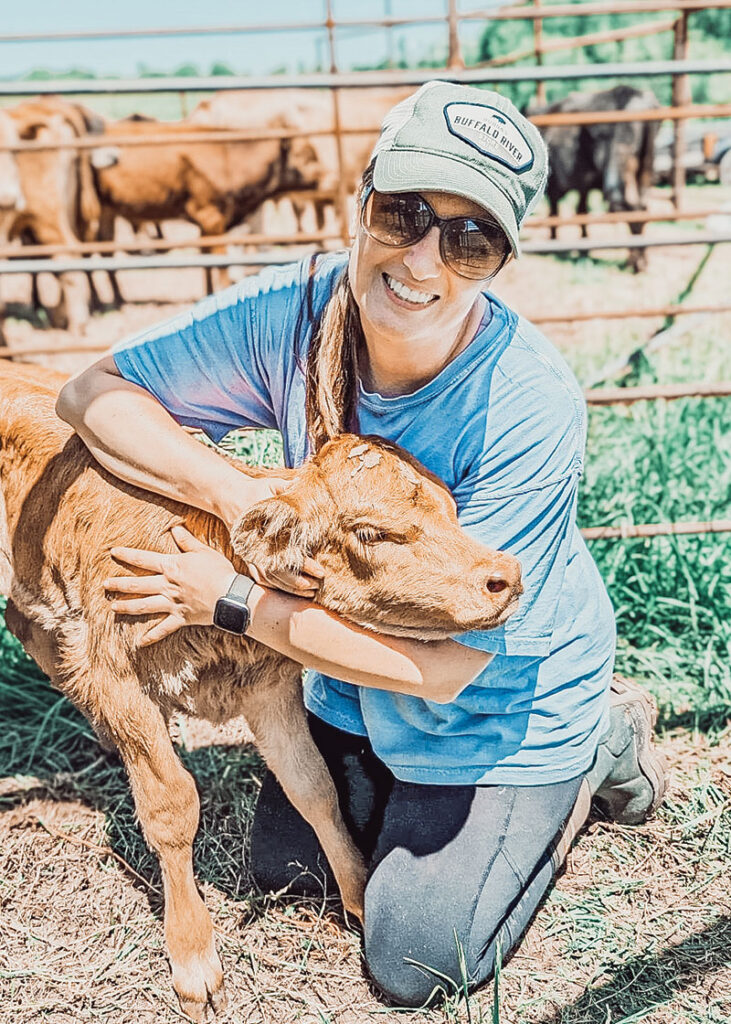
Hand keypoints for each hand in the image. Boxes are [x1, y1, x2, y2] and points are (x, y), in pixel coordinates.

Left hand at [105, 525, 237, 644]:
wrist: (230, 595)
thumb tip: (175, 529)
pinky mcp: (180, 618)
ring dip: (126, 606)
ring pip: (143, 606)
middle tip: (105, 584)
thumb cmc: (219, 570)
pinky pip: (162, 629)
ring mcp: (172, 603)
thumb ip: (187, 541)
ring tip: (113, 607)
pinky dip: (151, 636)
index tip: (113, 552)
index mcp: (171, 567)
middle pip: (138, 584)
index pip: (143, 559)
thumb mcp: (203, 551)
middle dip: (119, 584)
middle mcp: (167, 585)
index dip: (127, 555)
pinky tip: (140, 642)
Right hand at [229, 475, 324, 598]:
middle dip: (298, 582)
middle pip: (278, 571)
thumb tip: (306, 487)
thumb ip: (288, 489)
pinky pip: (259, 577)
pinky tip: (288, 591)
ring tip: (308, 591)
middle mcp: (257, 544)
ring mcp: (250, 552)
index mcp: (265, 528)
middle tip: (317, 586)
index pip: (287, 552)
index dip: (305, 564)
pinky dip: (273, 586)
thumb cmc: (256, 490)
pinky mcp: (247, 556)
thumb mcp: (272, 485)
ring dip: (288, 587)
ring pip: (269, 577)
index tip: (320, 571)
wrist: (228, 495)